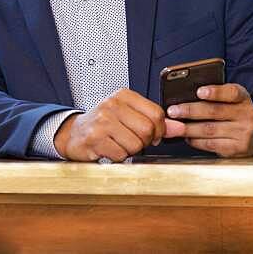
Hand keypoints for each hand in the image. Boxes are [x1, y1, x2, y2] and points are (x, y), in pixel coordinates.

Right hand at [53, 88, 178, 161]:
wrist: (74, 134)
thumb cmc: (103, 125)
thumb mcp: (128, 116)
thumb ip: (155, 122)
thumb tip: (178, 128)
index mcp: (123, 96)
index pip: (156, 113)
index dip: (160, 129)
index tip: (153, 134)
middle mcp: (112, 105)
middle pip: (147, 129)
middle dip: (145, 142)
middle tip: (135, 141)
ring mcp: (102, 121)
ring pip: (136, 144)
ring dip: (131, 150)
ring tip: (120, 144)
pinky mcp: (95, 139)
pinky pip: (121, 154)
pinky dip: (119, 157)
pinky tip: (111, 149)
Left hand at [164, 83, 252, 157]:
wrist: (250, 138)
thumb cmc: (232, 113)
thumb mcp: (228, 100)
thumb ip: (212, 96)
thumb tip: (183, 96)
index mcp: (242, 97)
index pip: (231, 92)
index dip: (215, 92)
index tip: (199, 91)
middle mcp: (246, 114)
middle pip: (215, 111)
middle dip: (190, 110)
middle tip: (173, 111)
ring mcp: (243, 132)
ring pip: (210, 129)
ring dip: (189, 128)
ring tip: (174, 125)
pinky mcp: (236, 148)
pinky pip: (211, 144)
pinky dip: (196, 141)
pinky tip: (187, 137)